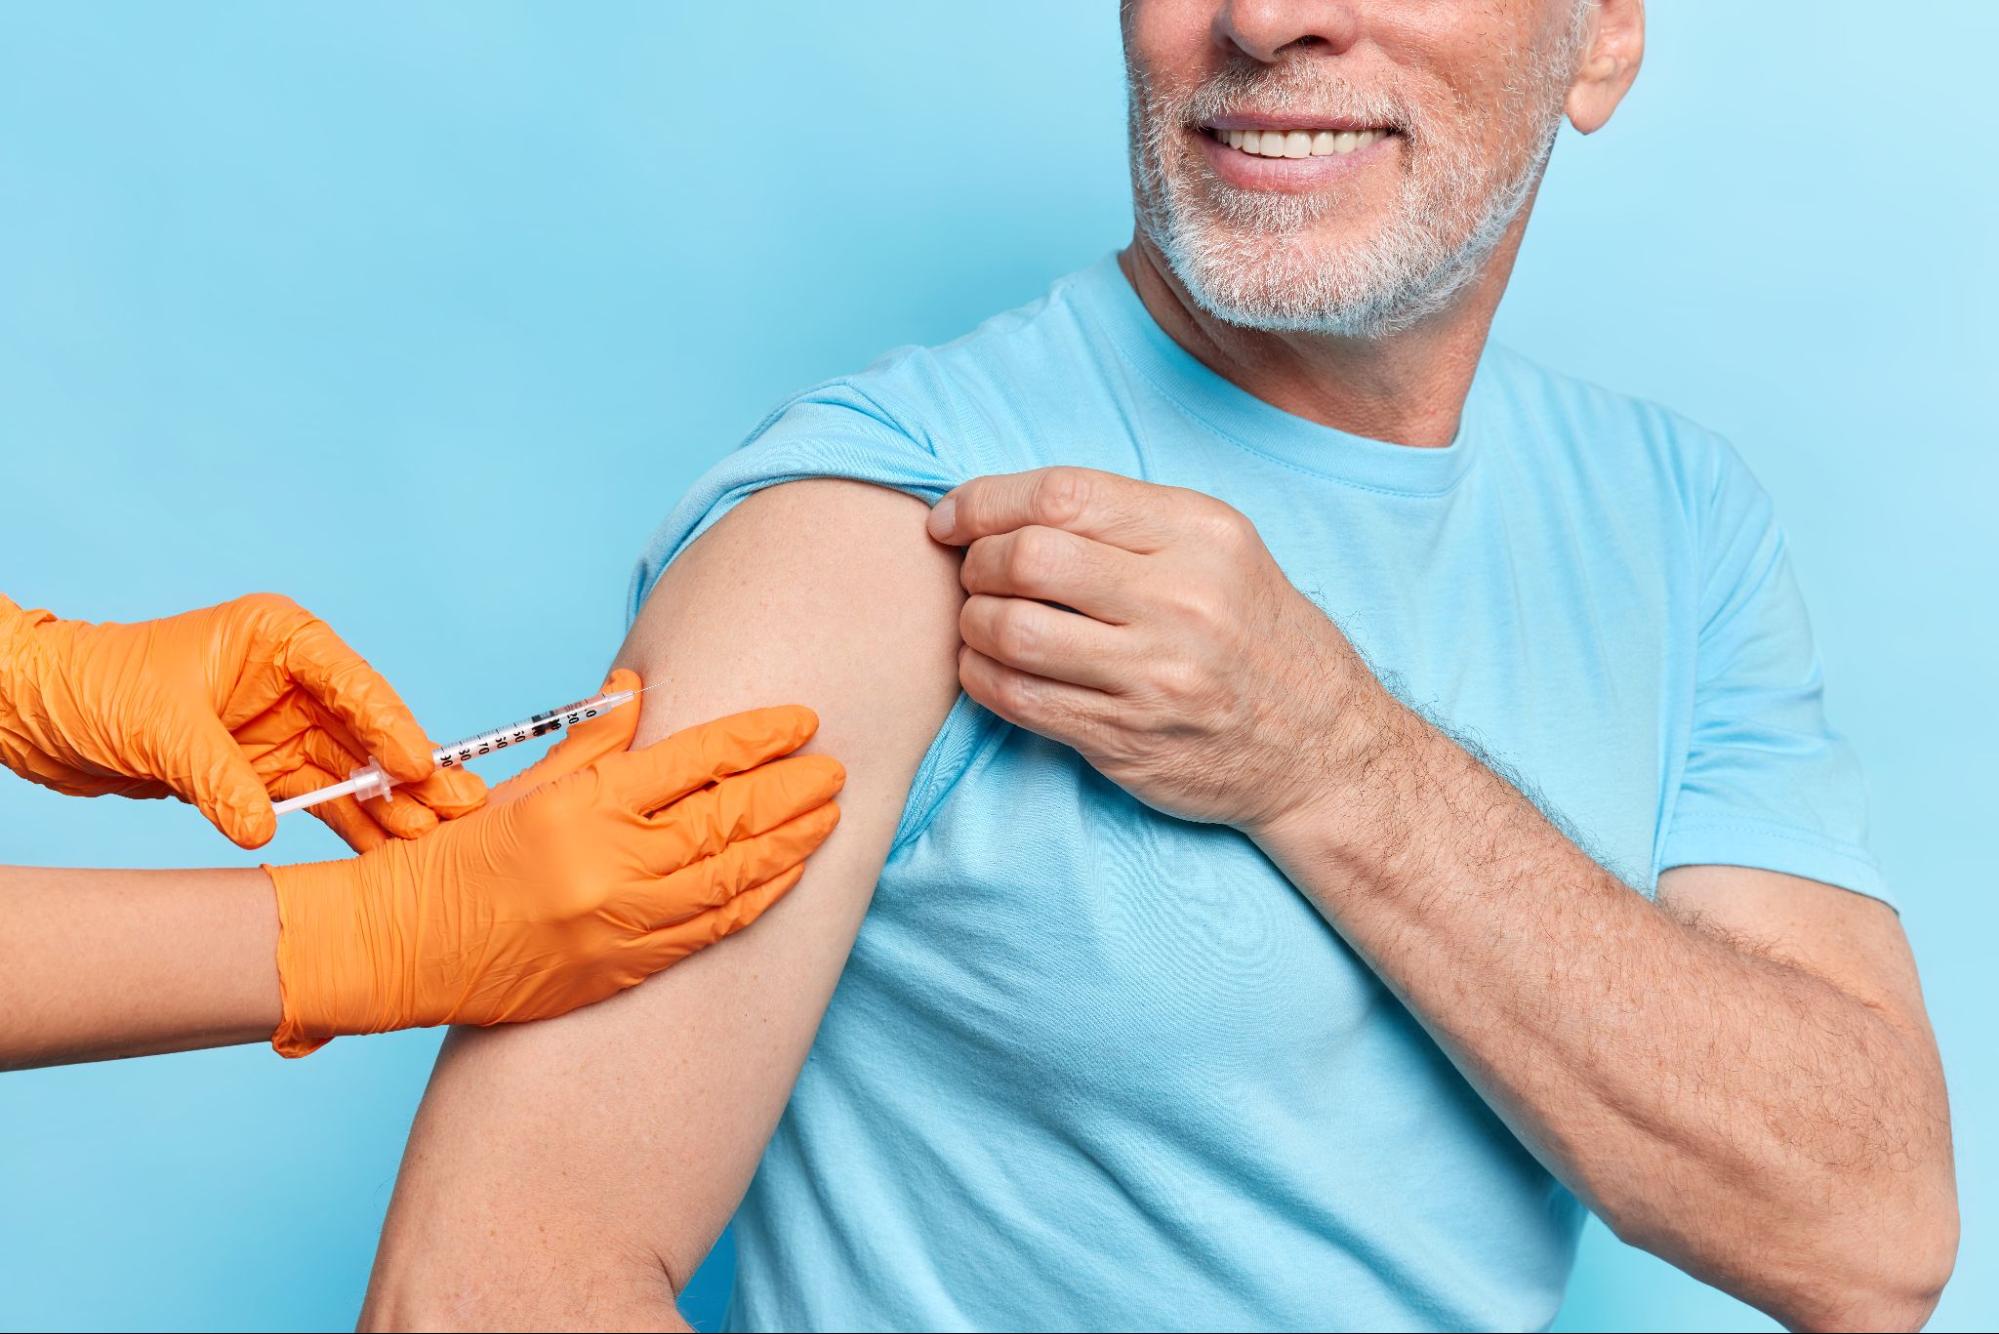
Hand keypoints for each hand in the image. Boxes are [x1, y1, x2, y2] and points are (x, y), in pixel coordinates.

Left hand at [0, 592, 484, 850]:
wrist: (40, 715)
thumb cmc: (94, 688)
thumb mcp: (161, 728)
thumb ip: (219, 778)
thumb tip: (262, 829)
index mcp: (280, 638)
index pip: (351, 681)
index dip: (390, 724)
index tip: (418, 765)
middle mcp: (294, 680)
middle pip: (366, 731)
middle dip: (409, 772)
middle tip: (457, 806)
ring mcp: (285, 726)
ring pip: (351, 772)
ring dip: (388, 807)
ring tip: (430, 841)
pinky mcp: (268, 769)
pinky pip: (321, 800)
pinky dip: (349, 826)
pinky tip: (385, 851)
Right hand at [262, 703, 843, 1055]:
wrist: (398, 952)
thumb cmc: (454, 860)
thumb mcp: (520, 787)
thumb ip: (592, 741)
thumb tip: (640, 686)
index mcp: (583, 807)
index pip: (695, 761)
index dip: (758, 740)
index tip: (803, 723)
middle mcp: (610, 866)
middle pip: (728, 821)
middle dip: (791, 794)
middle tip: (834, 771)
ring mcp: (620, 925)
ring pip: (731, 880)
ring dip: (789, 847)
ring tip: (830, 818)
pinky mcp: (621, 972)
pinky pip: (708, 933)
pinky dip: (754, 902)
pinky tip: (786, 877)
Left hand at [927, 466, 1368, 835]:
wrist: (1320, 747)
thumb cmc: (1253, 633)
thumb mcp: (1219, 549)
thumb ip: (1125, 521)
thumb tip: (1000, 506)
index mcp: (1200, 534)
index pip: (1062, 495)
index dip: (985, 501)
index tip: (952, 517)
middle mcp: (1181, 600)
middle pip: (1027, 559)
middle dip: (976, 563)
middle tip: (974, 574)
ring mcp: (1154, 676)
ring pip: (1011, 632)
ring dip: (972, 623)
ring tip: (979, 622)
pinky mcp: (1126, 739)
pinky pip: (1019, 700)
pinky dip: (981, 677)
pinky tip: (988, 667)